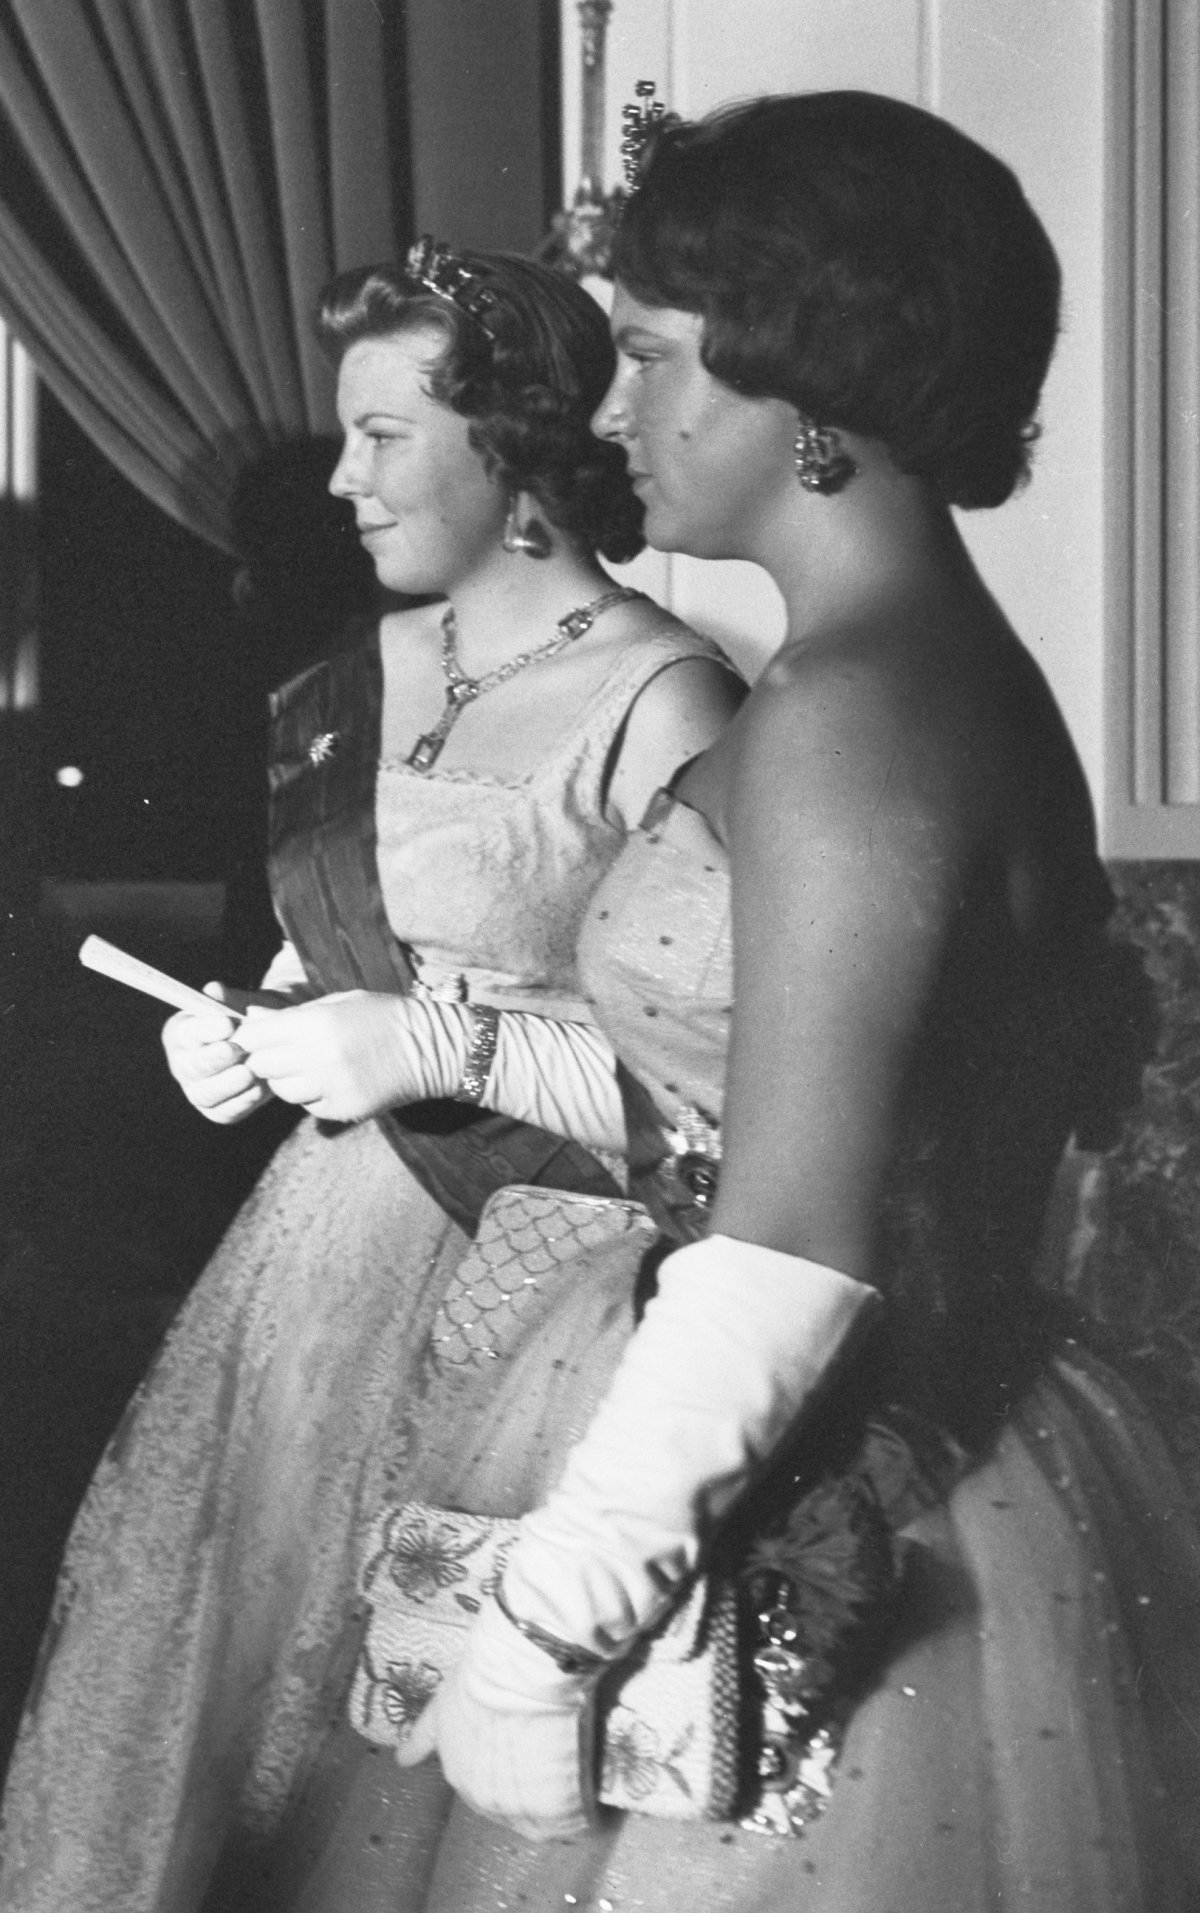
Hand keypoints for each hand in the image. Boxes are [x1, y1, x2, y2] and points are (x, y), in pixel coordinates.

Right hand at [161, 983, 283, 1125]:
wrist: (275, 1043)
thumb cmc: (252, 1017)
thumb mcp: (244, 1003)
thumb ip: (230, 999)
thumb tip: (215, 990)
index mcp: (182, 1033)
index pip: (186, 1033)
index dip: (205, 1029)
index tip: (228, 1023)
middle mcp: (184, 1064)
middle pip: (191, 1067)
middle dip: (212, 1059)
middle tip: (234, 1049)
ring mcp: (199, 1090)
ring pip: (206, 1093)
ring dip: (228, 1084)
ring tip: (249, 1072)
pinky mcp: (219, 1110)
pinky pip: (226, 1111)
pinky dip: (242, 1101)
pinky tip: (259, 1089)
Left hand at [235, 990, 465, 1122]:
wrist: (429, 1048)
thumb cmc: (382, 1016)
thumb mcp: (338, 1003)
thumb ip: (292, 1014)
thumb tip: (250, 1018)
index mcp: (316, 1023)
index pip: (255, 1037)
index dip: (250, 1037)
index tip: (255, 1037)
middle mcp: (320, 1057)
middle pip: (262, 1066)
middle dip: (265, 1059)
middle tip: (281, 1052)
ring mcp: (331, 1087)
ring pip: (282, 1090)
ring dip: (287, 1079)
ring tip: (308, 1066)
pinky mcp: (342, 1110)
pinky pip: (308, 1106)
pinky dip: (311, 1095)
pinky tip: (331, 1080)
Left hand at [396, 1597, 599, 1842]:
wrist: (520, 1670)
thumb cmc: (479, 1678)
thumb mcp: (442, 1705)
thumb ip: (423, 1736)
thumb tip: (401, 1761)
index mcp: (458, 1773)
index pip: (480, 1789)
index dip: (502, 1773)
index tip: (520, 1757)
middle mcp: (482, 1798)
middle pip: (509, 1805)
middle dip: (526, 1788)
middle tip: (549, 1757)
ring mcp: (518, 1806)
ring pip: (539, 1817)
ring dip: (554, 1799)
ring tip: (573, 1774)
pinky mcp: (554, 1807)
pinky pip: (570, 1821)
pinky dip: (580, 1811)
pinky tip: (588, 1796)